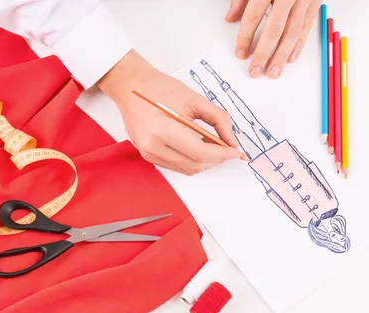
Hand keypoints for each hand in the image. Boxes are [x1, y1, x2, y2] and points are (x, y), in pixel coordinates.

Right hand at [97, 50, 242, 175]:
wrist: (131, 87)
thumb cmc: (159, 88)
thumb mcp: (194, 99)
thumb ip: (218, 119)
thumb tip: (232, 141)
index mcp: (163, 130)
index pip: (201, 152)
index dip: (223, 154)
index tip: (237, 151)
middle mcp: (153, 147)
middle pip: (196, 165)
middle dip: (217, 159)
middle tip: (229, 147)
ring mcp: (149, 154)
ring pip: (188, 169)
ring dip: (205, 161)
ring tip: (213, 145)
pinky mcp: (148, 156)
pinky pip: (177, 166)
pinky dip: (192, 160)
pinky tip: (198, 147)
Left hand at [226, 0, 320, 78]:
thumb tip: (230, 18)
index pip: (254, 15)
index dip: (246, 36)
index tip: (240, 53)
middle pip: (275, 28)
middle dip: (264, 52)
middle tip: (255, 71)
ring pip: (294, 31)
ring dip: (282, 55)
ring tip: (273, 72)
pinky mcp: (316, 0)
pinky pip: (308, 26)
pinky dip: (299, 44)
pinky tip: (290, 58)